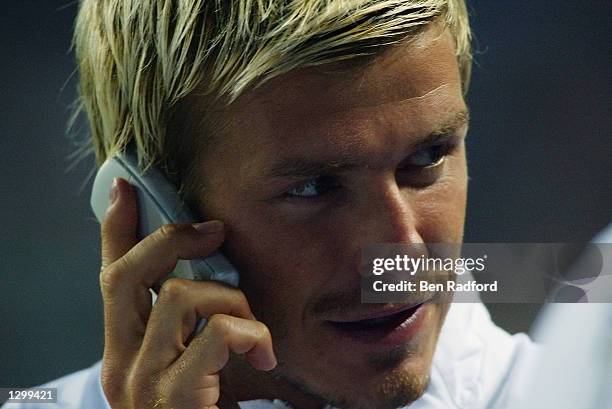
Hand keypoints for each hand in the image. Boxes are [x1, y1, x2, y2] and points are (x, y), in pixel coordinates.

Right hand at [98, 177, 276, 407]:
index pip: (112, 280)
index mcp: (128, 352)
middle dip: (170, 240)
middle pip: (125, 277)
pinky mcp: (172, 401)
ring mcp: (143, 385)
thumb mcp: (199, 364)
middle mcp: (123, 365)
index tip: (124, 187)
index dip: (115, 231)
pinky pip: (214, 334)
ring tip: (254, 331)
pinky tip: (265, 353)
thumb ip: (196, 327)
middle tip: (213, 231)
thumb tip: (218, 275)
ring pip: (178, 297)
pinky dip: (249, 332)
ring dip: (231, 301)